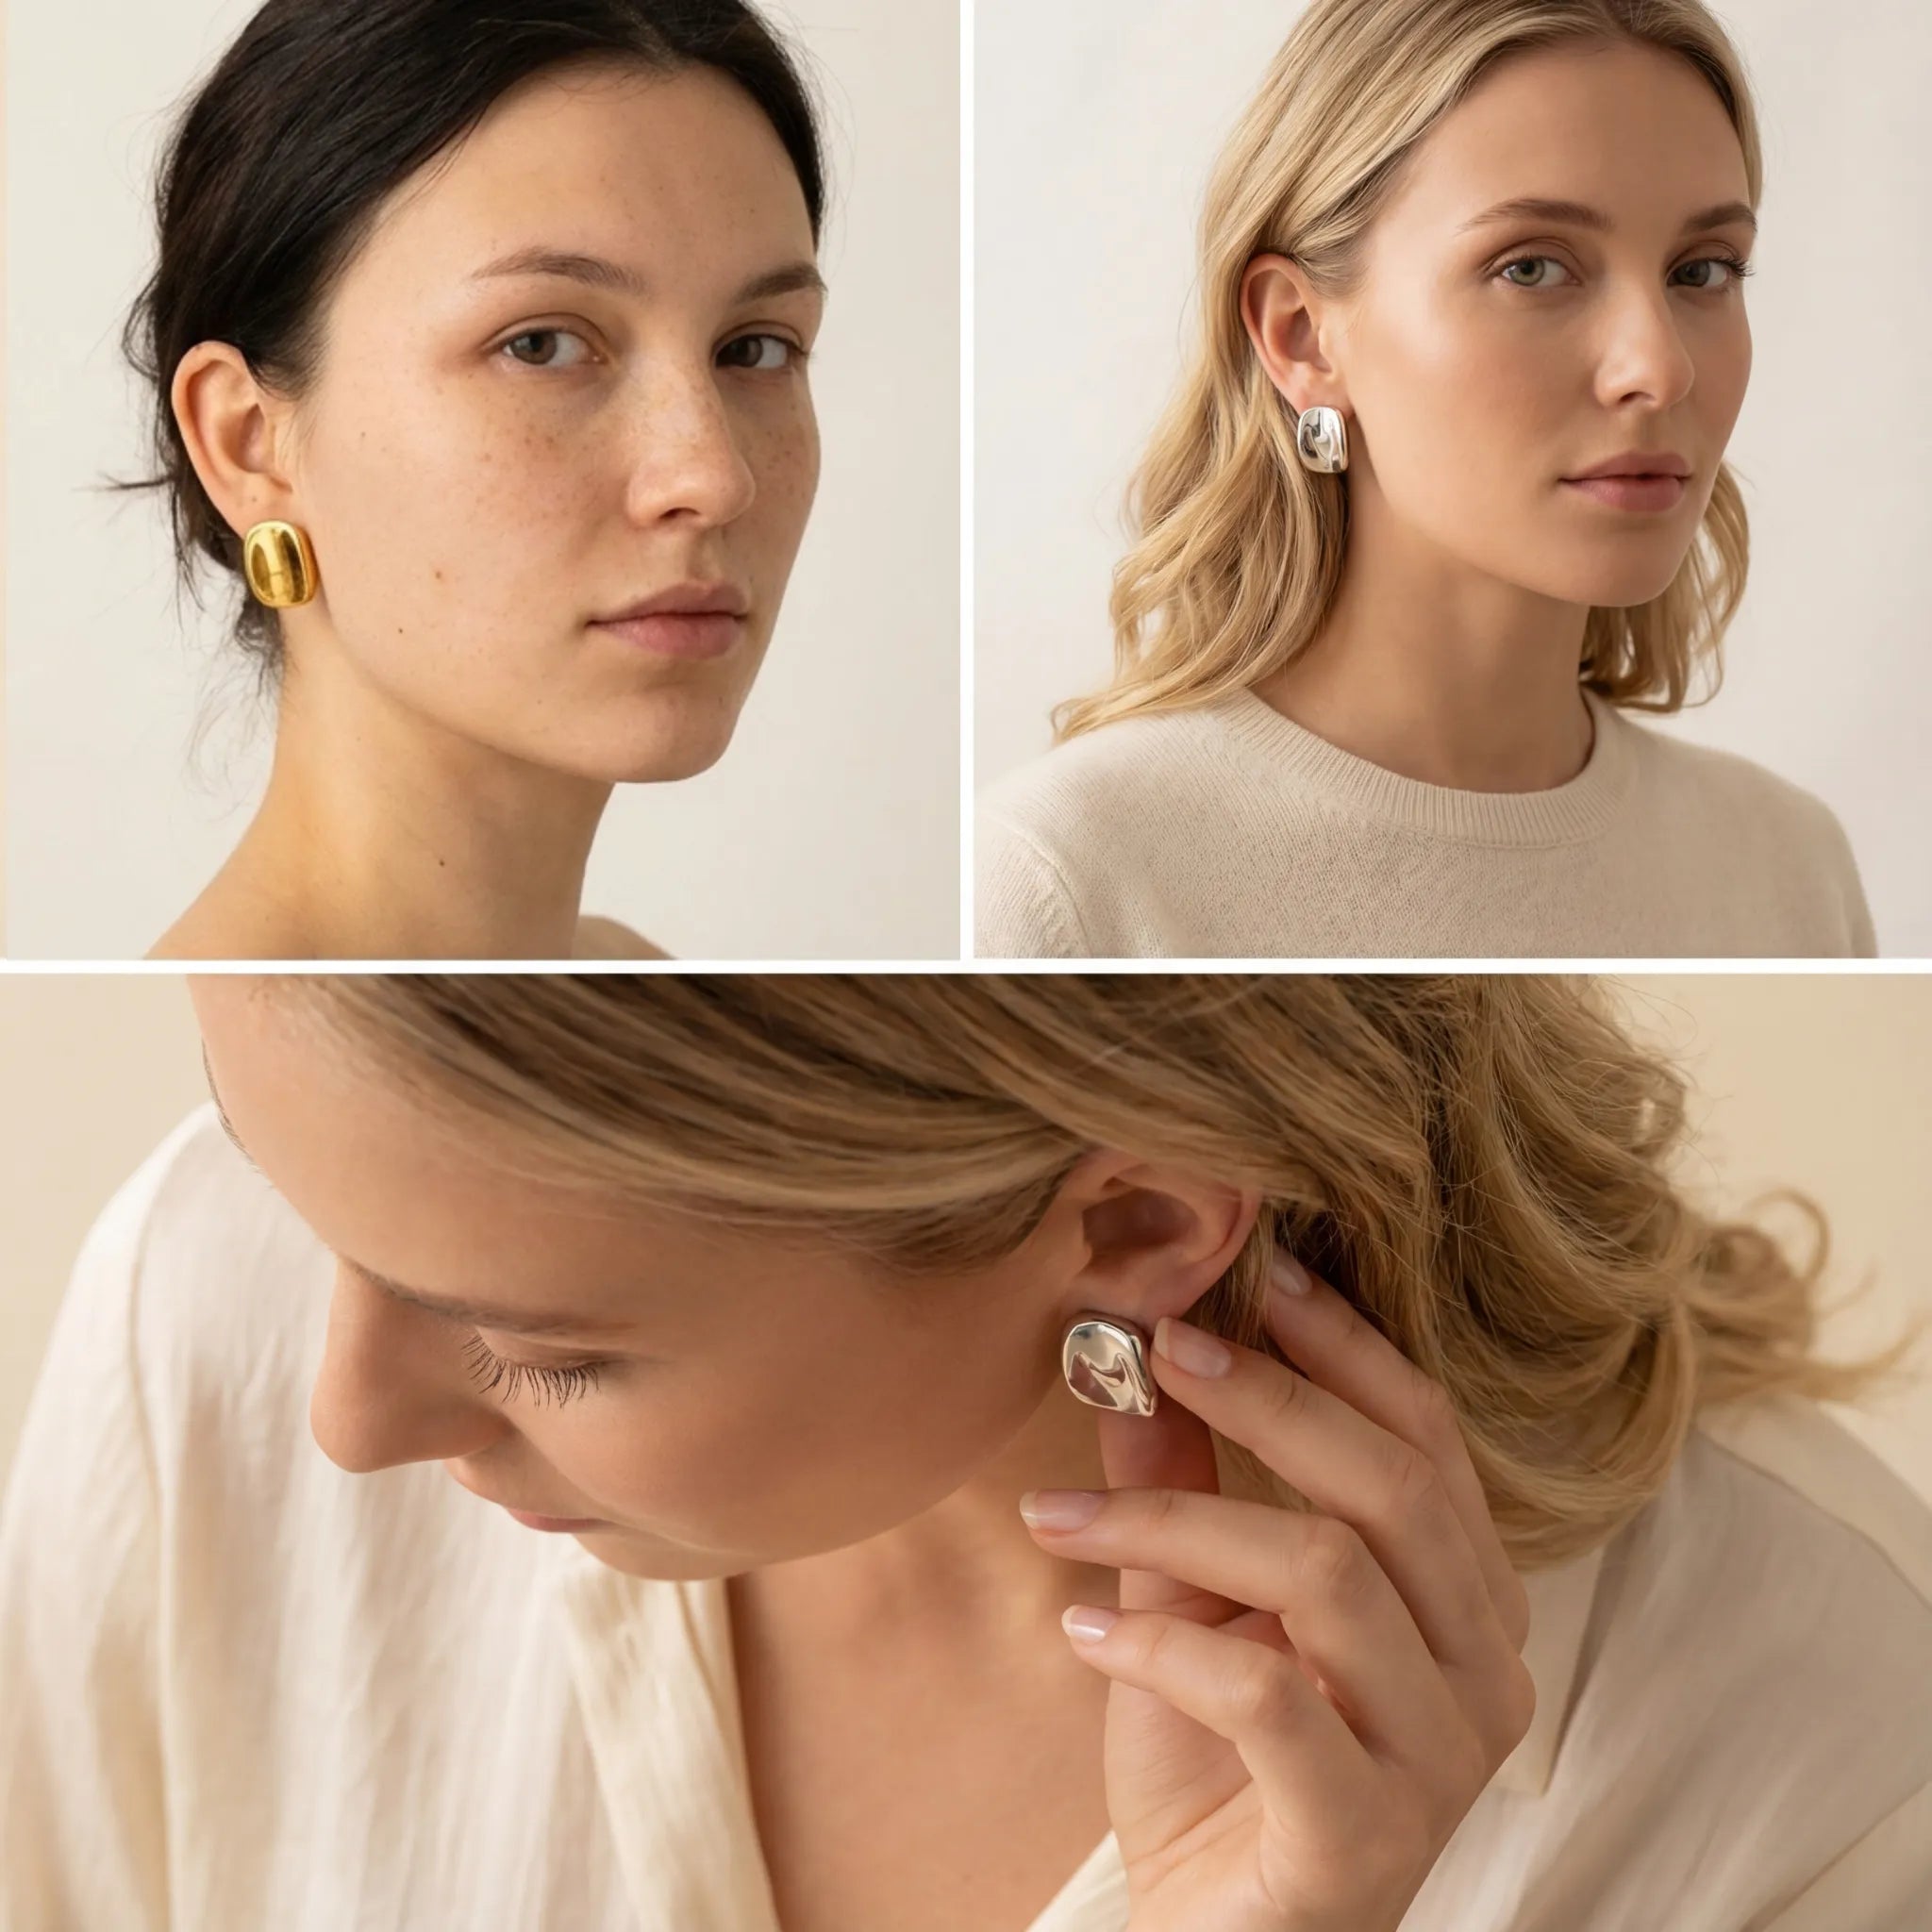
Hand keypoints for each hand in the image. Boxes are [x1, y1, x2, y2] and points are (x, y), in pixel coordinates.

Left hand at [1020, 1254, 1535, 1931]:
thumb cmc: (1212, 1761)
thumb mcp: (1188, 1593)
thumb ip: (1177, 1475)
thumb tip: (1122, 1339)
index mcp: (1463, 1598)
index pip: (1430, 1438)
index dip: (1344, 1345)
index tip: (1253, 1268)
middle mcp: (1483, 1672)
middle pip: (1398, 1488)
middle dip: (1270, 1398)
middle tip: (1155, 1345)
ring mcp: (1439, 1760)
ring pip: (1329, 1574)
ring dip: (1180, 1516)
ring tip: (1059, 1513)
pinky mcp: (1367, 1838)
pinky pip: (1270, 1697)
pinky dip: (1163, 1641)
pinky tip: (1084, 1627)